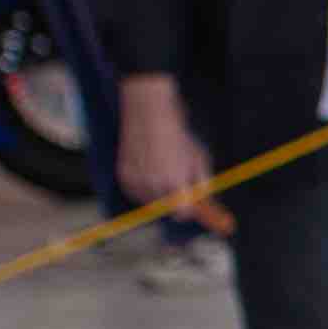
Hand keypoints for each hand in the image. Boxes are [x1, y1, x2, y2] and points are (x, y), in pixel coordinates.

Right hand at [115, 78, 214, 214]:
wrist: (149, 115)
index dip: (190, 210)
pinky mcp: (123, 176)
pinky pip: (136, 194)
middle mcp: (153, 185)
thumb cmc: (177, 136)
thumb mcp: (200, 159)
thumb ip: (203, 184)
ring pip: (150, 203)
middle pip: (167, 210)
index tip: (194, 207)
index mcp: (174, 182)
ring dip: (159, 196)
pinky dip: (143, 189)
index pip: (183, 213)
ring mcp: (136, 181)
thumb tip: (204, 201)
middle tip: (180, 189)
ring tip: (163, 173)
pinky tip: (150, 173)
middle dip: (176, 203)